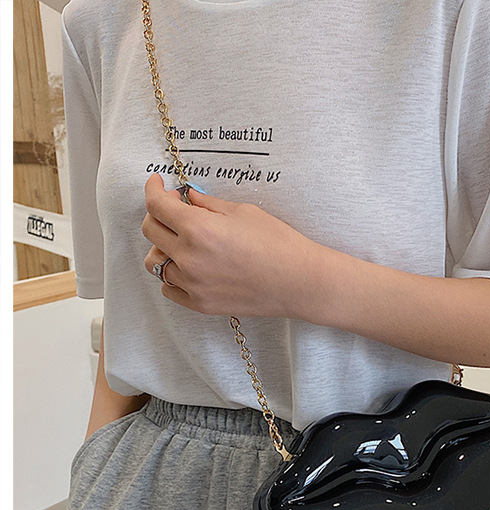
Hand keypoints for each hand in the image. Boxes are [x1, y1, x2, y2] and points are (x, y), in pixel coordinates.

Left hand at [141, 173, 322, 317]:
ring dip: (163, 247)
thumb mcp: (244, 212)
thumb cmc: (279, 245)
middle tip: (175, 208)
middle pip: (150, 231)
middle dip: (158, 214)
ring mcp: (193, 284)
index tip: (157, 184)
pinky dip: (172, 275)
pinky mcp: (201, 304)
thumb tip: (189, 198)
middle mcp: (189, 258)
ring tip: (181, 242)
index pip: (157, 205)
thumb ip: (209, 204)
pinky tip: (188, 266)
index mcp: (198, 229)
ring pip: (155, 262)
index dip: (153, 189)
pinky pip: (169, 288)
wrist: (299, 282)